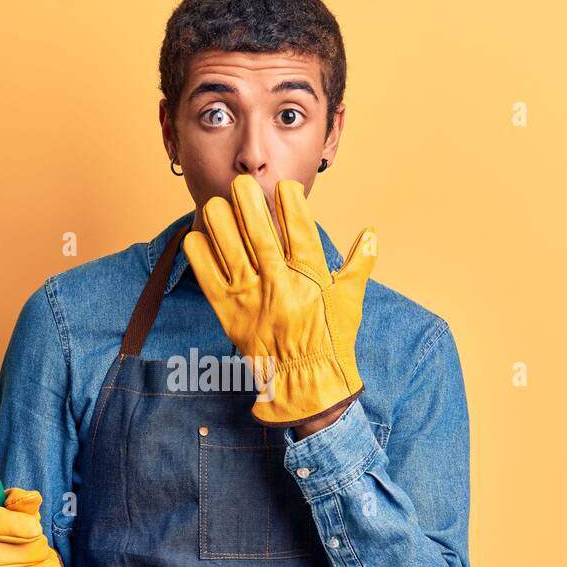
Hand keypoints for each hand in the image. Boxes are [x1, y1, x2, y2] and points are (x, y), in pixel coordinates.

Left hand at [183, 174, 375, 427]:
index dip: (290, 203)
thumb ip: (359, 264)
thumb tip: (371, 233)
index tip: (284, 187)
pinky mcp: (230, 314)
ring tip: (215, 202)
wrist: (306, 383)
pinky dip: (201, 256)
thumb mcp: (351, 301)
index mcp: (311, 275)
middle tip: (241, 183)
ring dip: (221, 222)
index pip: (299, 229)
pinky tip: (196, 236)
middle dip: (248, 202)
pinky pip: (210, 279)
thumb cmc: (331, 340)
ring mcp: (252, 298)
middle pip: (259, 232)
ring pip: (231, 250)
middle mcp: (280, 283)